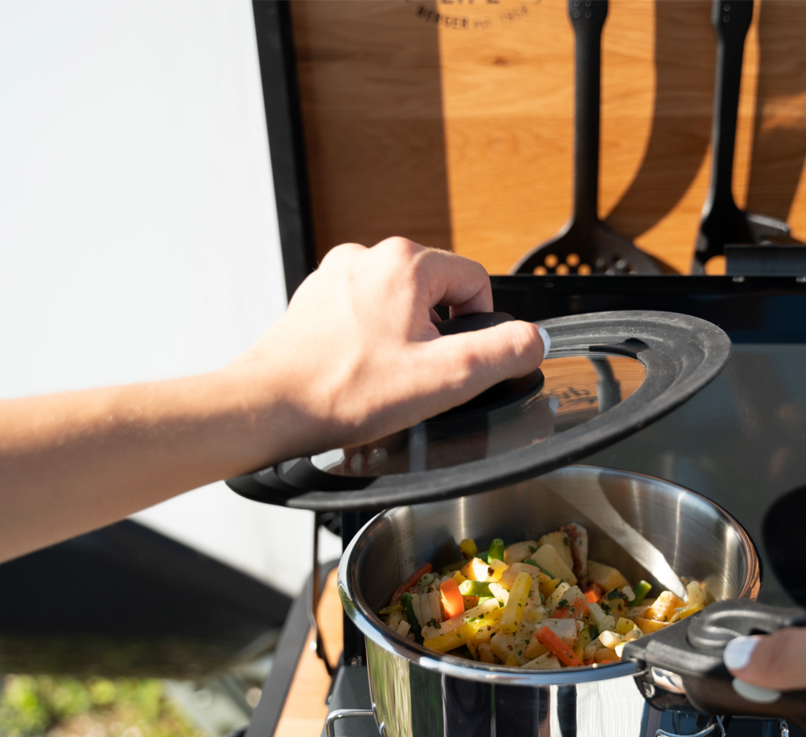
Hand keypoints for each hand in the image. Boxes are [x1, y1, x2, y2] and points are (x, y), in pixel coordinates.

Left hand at [223, 238, 545, 462]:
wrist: (268, 409)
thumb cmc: (344, 393)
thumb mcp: (446, 379)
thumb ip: (503, 354)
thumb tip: (536, 339)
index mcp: (404, 264)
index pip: (475, 281)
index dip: (479, 328)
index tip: (455, 363)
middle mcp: (366, 258)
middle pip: (437, 292)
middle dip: (437, 336)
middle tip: (417, 378)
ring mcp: (335, 277)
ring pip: (399, 306)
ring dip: (403, 341)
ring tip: (382, 380)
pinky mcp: (313, 302)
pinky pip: (363, 317)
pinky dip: (368, 345)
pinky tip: (356, 376)